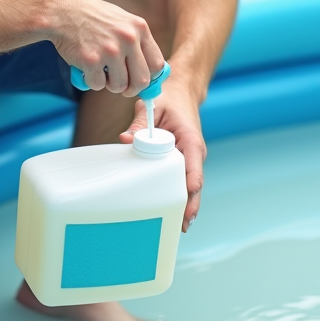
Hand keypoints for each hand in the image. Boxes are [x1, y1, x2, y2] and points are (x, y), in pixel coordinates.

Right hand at [48, 0, 164, 96]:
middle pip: (142, 80)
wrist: (61, 12)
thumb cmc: (92, 18)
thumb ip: (138, 41)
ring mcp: (110, 49)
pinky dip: (91, 81)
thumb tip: (155, 70)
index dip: (149, 77)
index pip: (157, 64)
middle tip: (121, 86)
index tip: (138, 80)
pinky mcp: (91, 60)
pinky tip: (86, 68)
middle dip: (131, 88)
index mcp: (140, 28)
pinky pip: (97, 85)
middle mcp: (128, 38)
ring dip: (109, 85)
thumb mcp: (122, 21)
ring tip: (100, 71)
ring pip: (119, 86)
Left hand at [120, 80, 205, 232]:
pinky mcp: (181, 163)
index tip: (187, 204)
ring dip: (185, 204)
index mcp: (191, 141)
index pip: (194, 168)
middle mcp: (194, 154)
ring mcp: (189, 161)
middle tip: (182, 225)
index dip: (190, 187)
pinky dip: (177, 196)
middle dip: (189, 205)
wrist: (181, 93)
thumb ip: (140, 123)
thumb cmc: (170, 99)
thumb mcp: (154, 107)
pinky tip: (171, 213)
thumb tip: (125, 139)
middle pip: (194, 184)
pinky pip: (180, 182)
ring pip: (189, 187)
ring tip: (178, 226)